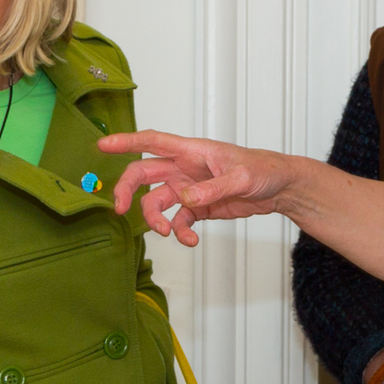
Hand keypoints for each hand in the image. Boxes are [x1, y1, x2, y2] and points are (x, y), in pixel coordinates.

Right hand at [99, 130, 296, 247]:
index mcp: (191, 151)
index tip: (103, 145)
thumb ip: (213, 188)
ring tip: (169, 232)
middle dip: (126, 189)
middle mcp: (184, 168)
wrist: (279, 188)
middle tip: (117, 208)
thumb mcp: (242, 177)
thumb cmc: (263, 169)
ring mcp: (188, 188)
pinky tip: (190, 241)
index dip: (126, 142)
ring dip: (155, 219)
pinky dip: (179, 233)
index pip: (152, 142)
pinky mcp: (197, 208)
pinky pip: (178, 221)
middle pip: (143, 174)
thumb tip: (185, 198)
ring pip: (156, 202)